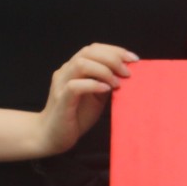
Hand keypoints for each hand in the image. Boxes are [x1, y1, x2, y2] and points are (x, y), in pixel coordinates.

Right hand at [34, 42, 136, 156]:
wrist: (53, 136)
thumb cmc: (76, 116)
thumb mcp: (97, 97)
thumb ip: (106, 83)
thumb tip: (126, 74)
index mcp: (74, 68)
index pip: (93, 49)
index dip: (115, 50)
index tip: (133, 59)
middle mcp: (66, 72)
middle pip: (88, 52)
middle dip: (112, 58)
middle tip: (128, 72)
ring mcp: (61, 85)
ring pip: (80, 64)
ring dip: (104, 70)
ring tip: (117, 83)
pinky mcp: (61, 100)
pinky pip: (75, 86)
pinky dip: (93, 85)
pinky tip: (106, 90)